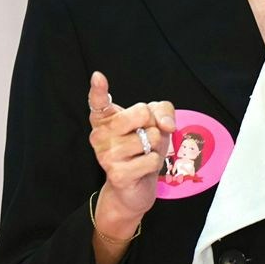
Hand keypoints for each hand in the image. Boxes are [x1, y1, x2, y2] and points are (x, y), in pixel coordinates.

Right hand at [86, 70, 170, 235]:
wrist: (135, 186)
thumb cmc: (143, 148)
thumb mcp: (156, 122)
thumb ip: (163, 111)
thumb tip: (166, 124)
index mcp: (104, 119)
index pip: (98, 101)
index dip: (99, 89)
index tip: (98, 77)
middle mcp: (99, 135)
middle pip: (141, 112)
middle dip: (153, 124)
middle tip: (143, 138)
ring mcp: (106, 155)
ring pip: (151, 137)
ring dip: (155, 147)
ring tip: (142, 155)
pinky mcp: (116, 174)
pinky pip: (152, 159)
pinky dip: (154, 163)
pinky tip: (141, 169)